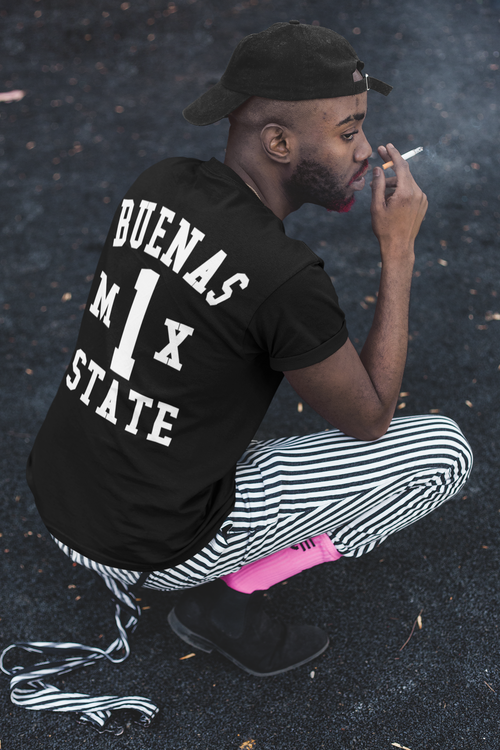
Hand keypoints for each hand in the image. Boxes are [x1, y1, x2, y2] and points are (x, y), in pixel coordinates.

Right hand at [370, 143, 427, 261]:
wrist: (399, 247)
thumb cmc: (385, 228)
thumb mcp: (376, 206)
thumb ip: (378, 185)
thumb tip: (378, 169)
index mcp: (406, 192)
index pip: (401, 166)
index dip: (393, 154)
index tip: (387, 145)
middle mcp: (417, 193)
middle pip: (404, 172)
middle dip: (391, 166)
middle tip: (380, 158)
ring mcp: (422, 199)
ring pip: (407, 182)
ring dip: (394, 182)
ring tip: (380, 192)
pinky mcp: (423, 204)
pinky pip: (411, 191)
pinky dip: (400, 190)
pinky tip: (390, 199)